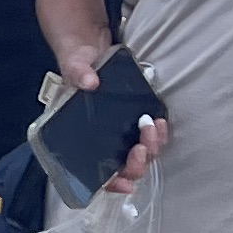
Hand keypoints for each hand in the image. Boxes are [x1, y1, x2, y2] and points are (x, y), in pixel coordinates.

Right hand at [54, 43, 166, 199]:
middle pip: (124, 168)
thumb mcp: (73, 64)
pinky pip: (151, 137)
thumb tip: (89, 81)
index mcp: (81, 137)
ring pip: (141, 155)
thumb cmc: (77, 63)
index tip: (123, 181)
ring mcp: (121, 133)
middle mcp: (103, 141)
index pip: (93, 172)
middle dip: (136, 163)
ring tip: (152, 126)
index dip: (109, 183)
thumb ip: (78, 72)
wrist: (91, 49)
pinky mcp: (135, 120)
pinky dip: (157, 134)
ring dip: (151, 147)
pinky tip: (159, 122)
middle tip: (141, 146)